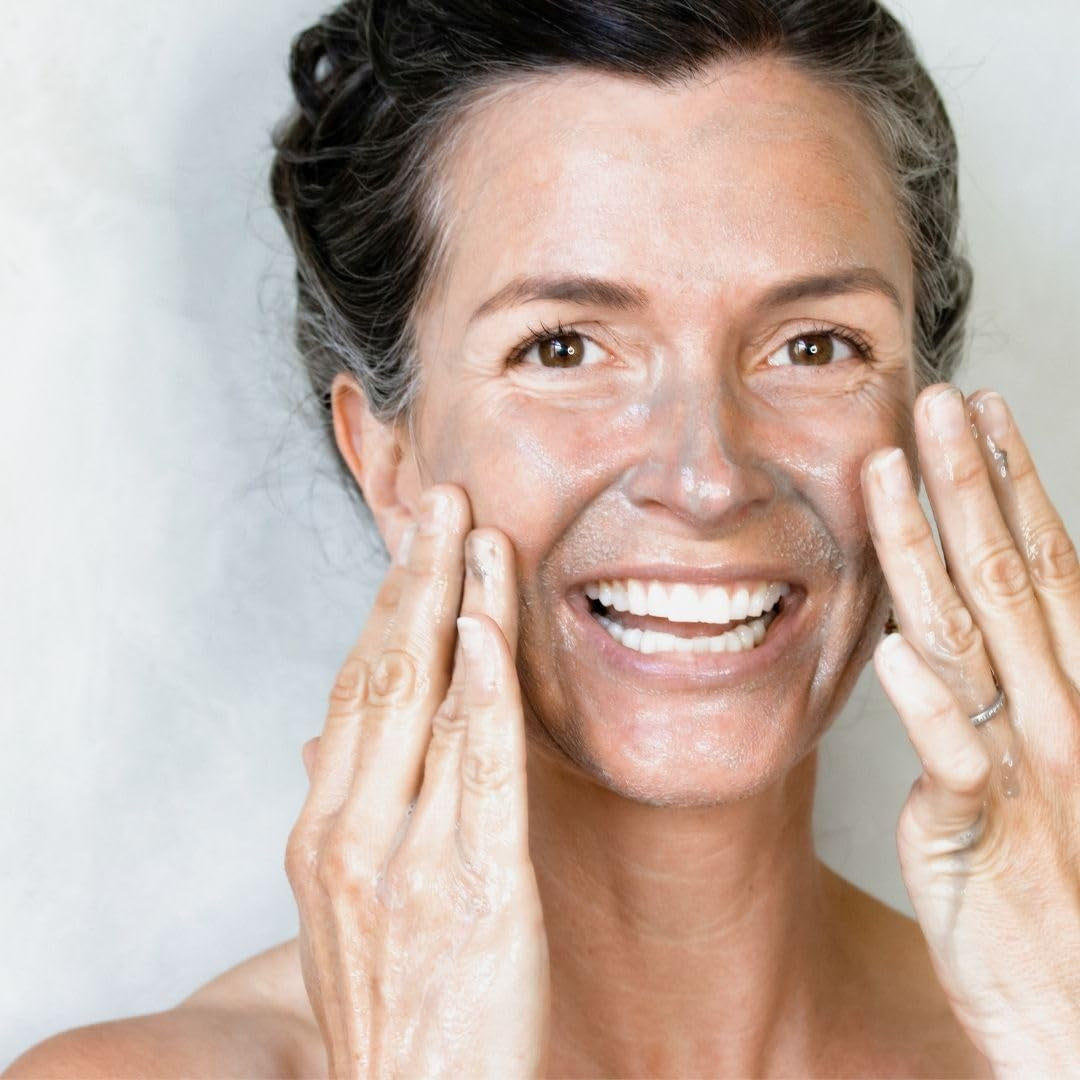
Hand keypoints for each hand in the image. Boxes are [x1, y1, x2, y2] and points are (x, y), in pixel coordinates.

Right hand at [285, 486, 549, 1078]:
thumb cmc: (396, 1011)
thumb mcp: (345, 913)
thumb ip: (342, 819)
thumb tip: (322, 745)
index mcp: (322, 835)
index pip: (352, 694)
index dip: (384, 611)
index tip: (410, 551)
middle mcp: (351, 833)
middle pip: (380, 676)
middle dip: (412, 579)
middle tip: (439, 502)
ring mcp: (408, 857)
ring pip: (427, 702)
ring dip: (452, 604)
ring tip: (474, 530)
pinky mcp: (479, 885)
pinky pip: (481, 767)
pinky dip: (482, 687)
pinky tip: (488, 624)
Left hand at [862, 384, 1079, 1074]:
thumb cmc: (1058, 892)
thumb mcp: (1039, 773)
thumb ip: (1000, 694)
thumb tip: (954, 629)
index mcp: (1065, 694)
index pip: (1039, 566)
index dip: (1008, 486)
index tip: (977, 415)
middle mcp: (1052, 713)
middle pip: (1008, 576)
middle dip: (968, 482)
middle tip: (935, 398)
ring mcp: (1020, 765)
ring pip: (972, 636)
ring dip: (930, 548)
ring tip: (893, 470)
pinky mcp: (979, 829)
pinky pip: (954, 756)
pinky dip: (930, 702)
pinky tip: (898, 647)